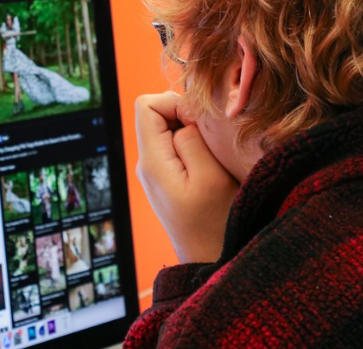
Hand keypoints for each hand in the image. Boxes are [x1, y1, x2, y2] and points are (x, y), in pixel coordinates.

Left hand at [135, 92, 239, 263]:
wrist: (211, 260)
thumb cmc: (216, 224)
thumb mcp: (210, 178)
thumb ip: (192, 140)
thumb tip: (183, 115)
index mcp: (152, 162)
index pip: (146, 105)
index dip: (175, 102)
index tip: (200, 123)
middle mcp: (147, 164)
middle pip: (157, 114)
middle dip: (186, 117)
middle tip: (210, 142)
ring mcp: (156, 171)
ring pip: (169, 129)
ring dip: (192, 133)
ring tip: (212, 158)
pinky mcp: (168, 177)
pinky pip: (176, 145)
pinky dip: (194, 145)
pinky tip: (209, 165)